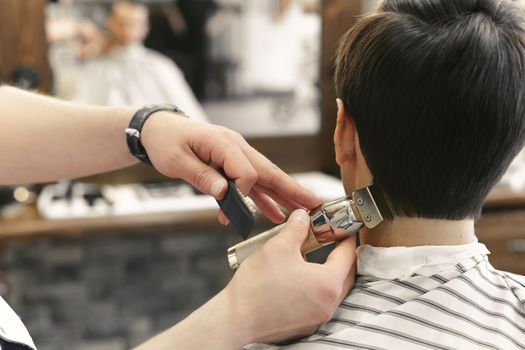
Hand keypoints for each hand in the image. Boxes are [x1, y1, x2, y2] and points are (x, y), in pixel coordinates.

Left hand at [141, 113, 321, 222]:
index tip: (232, 208)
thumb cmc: (166, 142)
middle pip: (269, 171)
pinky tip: (274, 212)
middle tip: (314, 203)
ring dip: (282, 195)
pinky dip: (262, 198)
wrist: (159, 129)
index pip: (246, 171)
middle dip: (291, 189)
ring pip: (265, 177)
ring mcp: (236, 155)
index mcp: (223, 143)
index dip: (244, 192)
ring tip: (301, 212)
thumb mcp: (177, 161)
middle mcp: (236, 146)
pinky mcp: (232, 163)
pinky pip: (252, 183)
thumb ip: (202, 177)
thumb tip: (225, 193)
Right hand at [223, 209, 356, 344]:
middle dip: (342, 256)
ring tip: (313, 257)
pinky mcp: (305, 325)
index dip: (346, 238)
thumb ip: (296, 228)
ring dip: (329, 272)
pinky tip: (300, 277)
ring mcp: (317, 318)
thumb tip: (302, 217)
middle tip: (331, 241)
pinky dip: (316, 287)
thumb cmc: (256, 287)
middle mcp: (329, 304)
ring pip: (333, 290)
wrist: (236, 319)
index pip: (348, 255)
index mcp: (328, 284)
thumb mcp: (279, 246)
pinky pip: (319, 302)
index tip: (342, 229)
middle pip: (346, 274)